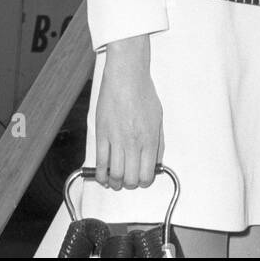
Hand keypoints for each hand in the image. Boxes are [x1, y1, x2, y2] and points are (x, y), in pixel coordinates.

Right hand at [95, 36, 162, 190]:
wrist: (126, 76)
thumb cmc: (143, 94)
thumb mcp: (158, 119)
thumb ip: (158, 143)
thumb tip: (156, 162)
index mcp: (150, 139)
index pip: (147, 175)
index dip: (144, 181)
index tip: (142, 178)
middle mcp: (134, 143)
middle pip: (131, 178)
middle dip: (130, 184)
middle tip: (129, 179)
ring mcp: (116, 139)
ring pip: (115, 174)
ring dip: (115, 182)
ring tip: (116, 181)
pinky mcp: (102, 134)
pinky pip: (100, 162)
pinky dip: (101, 174)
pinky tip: (103, 176)